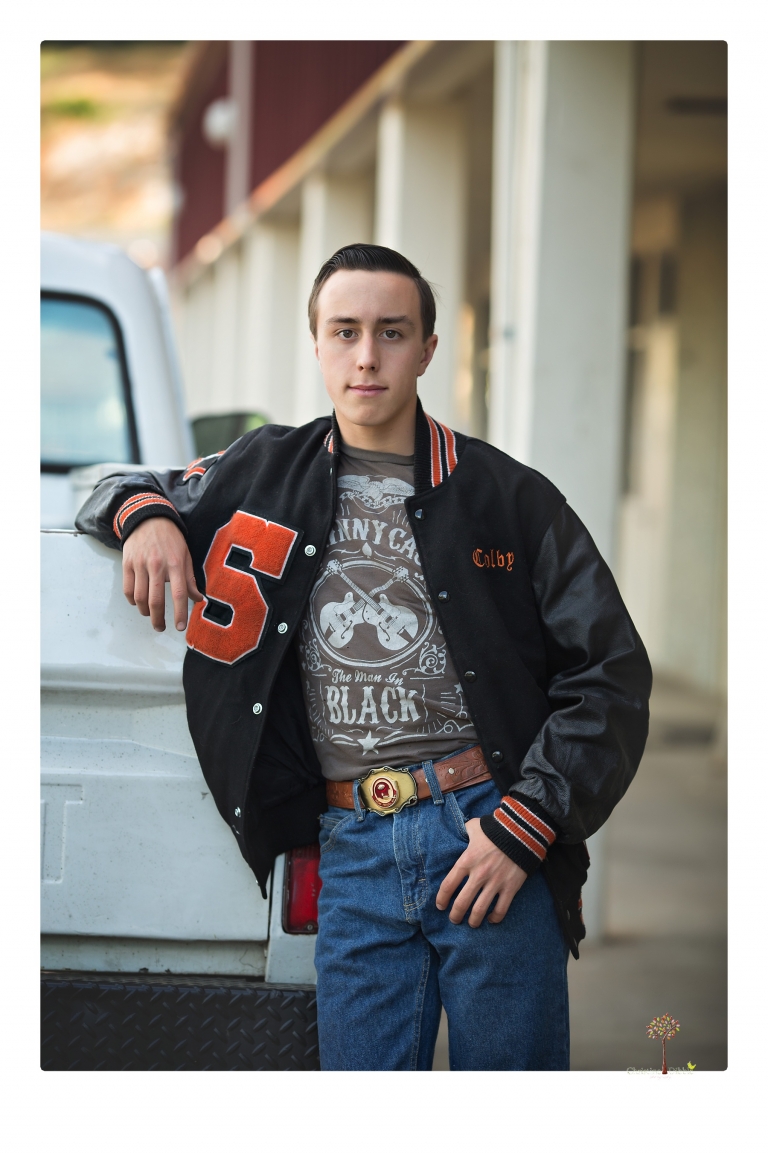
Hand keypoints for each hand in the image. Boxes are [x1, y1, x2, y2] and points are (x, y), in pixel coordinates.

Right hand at [122, 517, 201, 631]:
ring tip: (151, 616)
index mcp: (175, 563)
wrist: (148, 518)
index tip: (180, 627)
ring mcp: (140, 564)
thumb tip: (198, 599)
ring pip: (139, 598)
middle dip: (158, 619)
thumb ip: (190, 579)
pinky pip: (128, 589)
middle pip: (155, 600)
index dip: (180, 613)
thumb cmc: (171, 538)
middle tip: (161, 628)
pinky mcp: (127, 564)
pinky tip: (139, 603)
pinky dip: (133, 601)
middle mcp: (157, 565)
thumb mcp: (186, 555)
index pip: (178, 593)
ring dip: (145, 612)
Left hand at [436, 818, 526, 927]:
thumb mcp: (474, 827)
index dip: (441, 899)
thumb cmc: (495, 829)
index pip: (448, 885)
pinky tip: (490, 920)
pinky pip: (501, 909)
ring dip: (473, 921)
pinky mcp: (510, 887)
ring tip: (471, 924)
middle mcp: (479, 874)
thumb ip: (464, 832)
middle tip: (454, 919)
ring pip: (479, 910)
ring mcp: (495, 882)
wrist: (522, 831)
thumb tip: (459, 833)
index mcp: (467, 860)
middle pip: (462, 903)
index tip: (440, 906)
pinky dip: (494, 918)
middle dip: (455, 915)